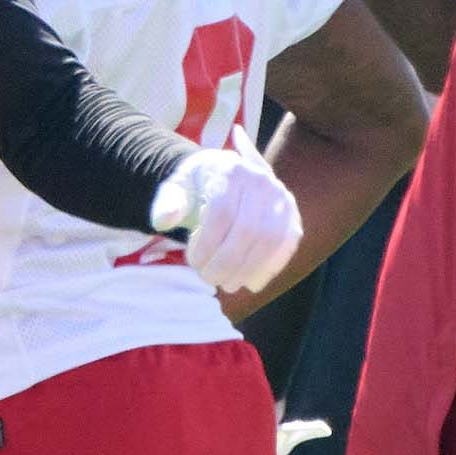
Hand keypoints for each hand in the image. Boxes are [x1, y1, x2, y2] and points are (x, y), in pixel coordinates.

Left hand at [150, 141, 305, 293]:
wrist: (224, 177)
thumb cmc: (196, 187)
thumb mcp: (175, 190)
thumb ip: (166, 204)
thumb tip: (163, 221)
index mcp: (230, 170)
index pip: (221, 212)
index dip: (207, 244)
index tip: (193, 262)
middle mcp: (261, 180)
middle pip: (248, 229)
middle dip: (226, 263)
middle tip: (208, 279)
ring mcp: (281, 198)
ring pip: (270, 240)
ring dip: (248, 270)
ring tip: (227, 284)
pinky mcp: (292, 216)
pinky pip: (286, 246)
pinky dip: (269, 268)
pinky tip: (250, 282)